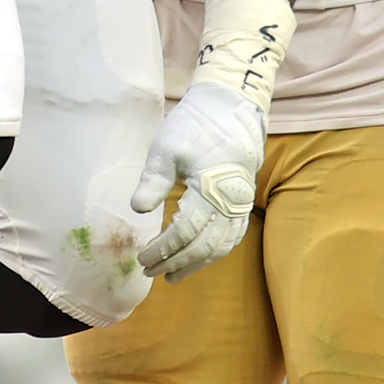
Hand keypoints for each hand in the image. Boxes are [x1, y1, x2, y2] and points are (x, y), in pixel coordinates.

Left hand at [134, 81, 266, 279]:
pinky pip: (233, 236)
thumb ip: (153, 181)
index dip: (163, 250)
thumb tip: (138, 210)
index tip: (142, 259)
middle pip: (204, 245)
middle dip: (176, 262)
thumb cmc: (194, 126)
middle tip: (152, 272)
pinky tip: (198, 259)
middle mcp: (231, 201)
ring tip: (173, 275)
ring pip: (222, 245)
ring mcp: (242, 203)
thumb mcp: (166, 148)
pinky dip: (215, 252)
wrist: (229, 108)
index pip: (185, 232)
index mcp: (210, 188)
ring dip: (197, 263)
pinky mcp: (244, 201)